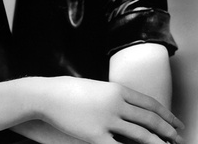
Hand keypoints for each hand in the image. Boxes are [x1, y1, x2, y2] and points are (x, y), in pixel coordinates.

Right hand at [38, 77, 183, 143]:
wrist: (48, 96)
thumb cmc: (68, 90)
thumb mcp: (96, 88)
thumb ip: (112, 96)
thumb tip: (127, 107)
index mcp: (117, 89)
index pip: (149, 103)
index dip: (166, 115)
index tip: (177, 124)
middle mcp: (116, 104)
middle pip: (150, 119)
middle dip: (168, 131)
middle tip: (179, 139)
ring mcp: (108, 120)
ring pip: (142, 136)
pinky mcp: (97, 136)